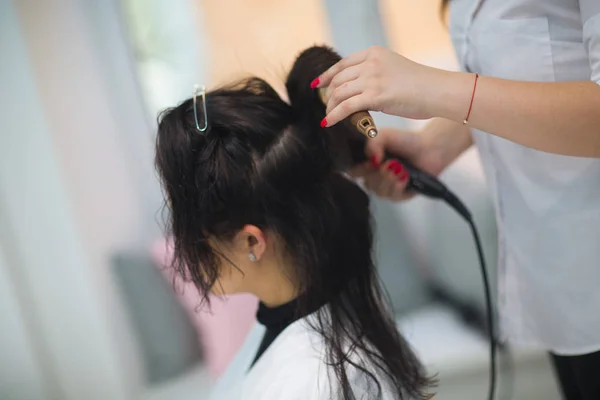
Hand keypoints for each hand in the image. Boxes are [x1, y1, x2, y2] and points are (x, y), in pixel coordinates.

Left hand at [315, 46, 443, 126]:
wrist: (438, 90)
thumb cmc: (422, 85)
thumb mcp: (394, 70)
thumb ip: (376, 75)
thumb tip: (360, 91)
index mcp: (374, 53)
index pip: (343, 64)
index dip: (328, 75)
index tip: (319, 84)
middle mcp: (371, 63)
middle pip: (339, 80)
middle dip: (329, 95)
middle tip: (327, 107)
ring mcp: (372, 79)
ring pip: (339, 94)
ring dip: (330, 107)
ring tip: (328, 117)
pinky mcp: (375, 96)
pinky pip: (345, 107)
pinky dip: (333, 115)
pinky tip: (328, 122)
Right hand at [351, 127, 450, 201]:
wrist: (430, 148)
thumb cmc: (405, 140)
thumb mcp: (383, 136)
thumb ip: (371, 144)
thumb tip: (372, 161)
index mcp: (369, 163)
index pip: (353, 172)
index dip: (359, 170)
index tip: (369, 163)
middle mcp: (376, 177)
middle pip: (367, 184)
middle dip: (377, 175)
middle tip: (389, 163)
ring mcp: (388, 187)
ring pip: (379, 192)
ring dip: (388, 180)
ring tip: (399, 169)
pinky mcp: (401, 195)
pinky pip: (392, 197)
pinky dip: (397, 187)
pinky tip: (404, 177)